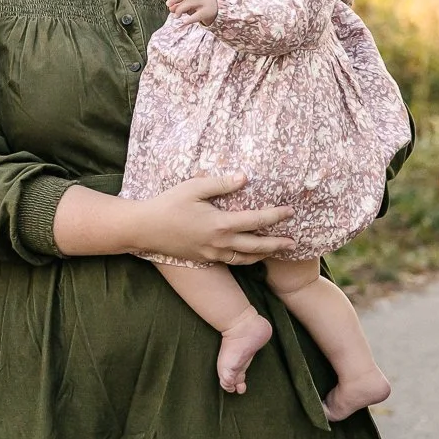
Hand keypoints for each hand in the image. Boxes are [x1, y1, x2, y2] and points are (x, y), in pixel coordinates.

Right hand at [131, 174, 294, 263]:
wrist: (145, 229)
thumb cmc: (168, 204)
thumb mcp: (193, 188)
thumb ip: (220, 184)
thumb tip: (244, 178)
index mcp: (220, 224)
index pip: (256, 220)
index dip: (275, 216)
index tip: (290, 211)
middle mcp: (220, 242)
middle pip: (257, 246)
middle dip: (277, 243)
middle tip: (293, 242)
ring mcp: (212, 253)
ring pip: (245, 258)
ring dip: (263, 254)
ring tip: (275, 251)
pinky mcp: (204, 258)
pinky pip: (232, 261)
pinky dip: (246, 259)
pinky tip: (248, 255)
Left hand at [160, 0, 217, 25]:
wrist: (222, 9)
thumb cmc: (202, 5)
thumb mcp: (191, 3)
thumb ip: (180, 3)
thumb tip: (171, 8)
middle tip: (168, 5)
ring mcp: (204, 1)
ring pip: (188, 4)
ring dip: (179, 10)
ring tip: (176, 16)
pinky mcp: (208, 11)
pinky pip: (196, 15)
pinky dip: (189, 19)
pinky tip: (185, 22)